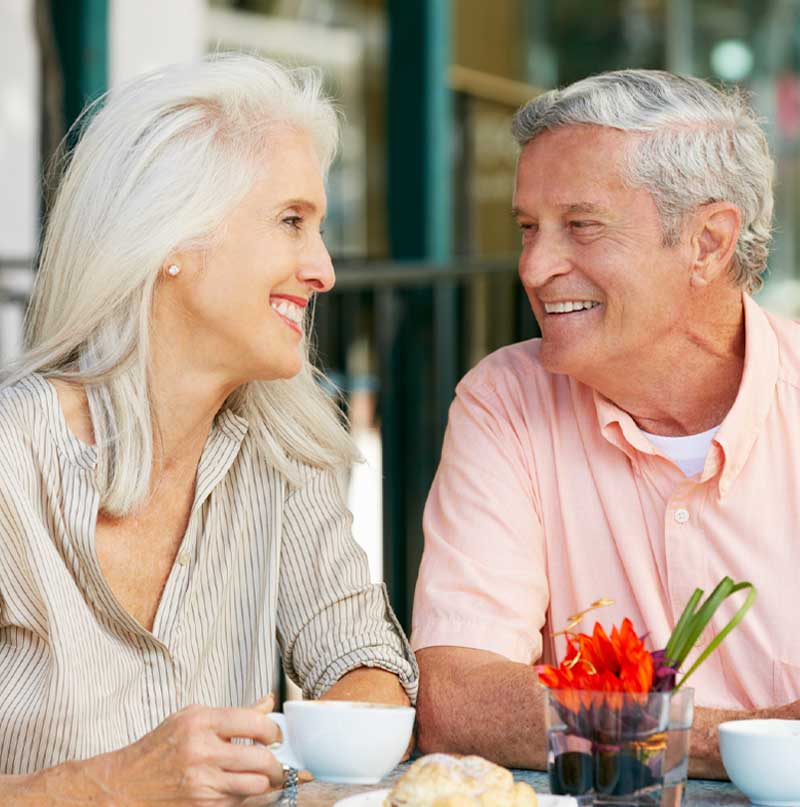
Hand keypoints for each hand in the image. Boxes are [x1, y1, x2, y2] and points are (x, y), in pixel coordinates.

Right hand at [89, 695, 285, 805]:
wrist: (124, 786)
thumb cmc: (159, 748)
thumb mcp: (191, 718)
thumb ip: (234, 713)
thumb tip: (268, 702)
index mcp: (201, 722)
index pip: (254, 723)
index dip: (273, 731)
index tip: (274, 736)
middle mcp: (202, 753)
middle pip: (262, 760)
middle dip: (276, 763)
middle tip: (275, 762)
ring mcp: (202, 784)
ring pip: (256, 786)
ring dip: (263, 782)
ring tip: (258, 776)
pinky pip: (238, 802)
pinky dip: (242, 796)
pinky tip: (233, 787)